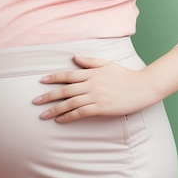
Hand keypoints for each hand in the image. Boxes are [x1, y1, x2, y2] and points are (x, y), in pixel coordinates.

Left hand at [32, 56, 159, 122]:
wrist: (142, 87)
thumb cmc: (126, 76)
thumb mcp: (108, 64)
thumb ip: (90, 61)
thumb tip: (75, 57)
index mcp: (92, 73)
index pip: (68, 75)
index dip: (54, 78)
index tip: (42, 81)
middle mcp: (92, 84)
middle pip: (65, 90)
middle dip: (48, 96)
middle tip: (35, 101)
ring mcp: (96, 96)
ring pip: (70, 103)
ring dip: (55, 109)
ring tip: (43, 115)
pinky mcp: (102, 108)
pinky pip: (81, 112)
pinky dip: (69, 116)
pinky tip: (60, 120)